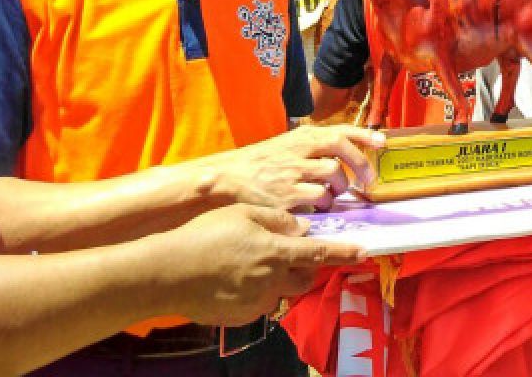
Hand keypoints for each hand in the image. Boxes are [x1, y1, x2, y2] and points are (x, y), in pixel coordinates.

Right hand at [165, 204, 363, 325]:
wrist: (167, 273)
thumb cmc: (203, 236)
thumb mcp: (243, 214)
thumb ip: (277, 220)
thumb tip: (301, 228)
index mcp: (276, 252)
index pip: (320, 253)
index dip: (344, 253)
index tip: (364, 252)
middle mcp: (272, 280)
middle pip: (305, 276)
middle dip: (306, 266)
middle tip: (292, 253)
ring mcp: (257, 301)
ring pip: (282, 291)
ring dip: (280, 279)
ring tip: (254, 264)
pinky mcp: (242, 317)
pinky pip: (260, 304)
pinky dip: (258, 292)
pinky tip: (235, 279)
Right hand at [196, 125, 385, 211]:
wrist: (226, 179)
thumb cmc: (259, 164)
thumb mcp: (286, 146)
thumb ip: (312, 148)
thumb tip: (344, 154)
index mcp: (301, 137)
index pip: (339, 130)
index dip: (363, 135)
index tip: (382, 142)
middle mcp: (299, 152)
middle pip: (340, 156)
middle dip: (358, 169)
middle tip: (365, 183)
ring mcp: (293, 174)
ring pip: (332, 178)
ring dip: (337, 190)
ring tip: (331, 197)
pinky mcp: (287, 196)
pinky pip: (317, 200)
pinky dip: (322, 205)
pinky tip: (316, 208)